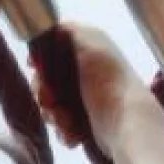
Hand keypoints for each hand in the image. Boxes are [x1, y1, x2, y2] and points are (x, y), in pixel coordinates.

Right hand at [32, 22, 143, 147]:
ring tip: (67, 122)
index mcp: (90, 49)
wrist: (129, 124)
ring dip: (55, 116)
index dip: (41, 59)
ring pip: (53, 105)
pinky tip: (73, 135)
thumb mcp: (90, 43)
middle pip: (49, 80)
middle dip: (45, 94)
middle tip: (50, 101)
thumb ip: (68, 31)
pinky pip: (64, 125)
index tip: (34, 68)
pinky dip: (65, 131)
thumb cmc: (109, 81)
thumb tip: (49, 29)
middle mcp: (88, 71)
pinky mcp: (89, 123)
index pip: (54, 49)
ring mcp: (87, 98)